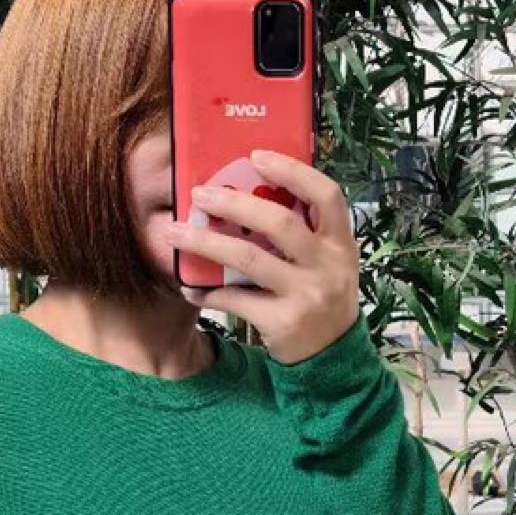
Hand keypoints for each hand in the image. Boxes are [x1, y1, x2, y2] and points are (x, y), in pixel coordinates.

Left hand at [166, 146, 360, 365]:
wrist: (332, 358)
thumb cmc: (321, 297)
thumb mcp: (327, 262)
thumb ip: (304, 233)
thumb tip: (250, 192)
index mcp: (340, 243)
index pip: (326, 195)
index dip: (293, 171)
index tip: (257, 156)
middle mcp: (328, 266)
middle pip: (279, 222)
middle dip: (234, 204)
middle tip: (200, 194)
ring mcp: (307, 295)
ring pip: (248, 258)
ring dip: (206, 243)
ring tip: (176, 233)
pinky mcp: (283, 322)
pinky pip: (236, 299)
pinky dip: (208, 292)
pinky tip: (189, 287)